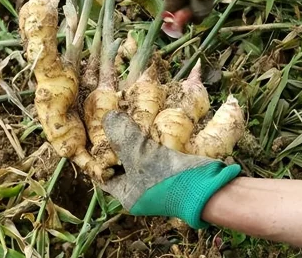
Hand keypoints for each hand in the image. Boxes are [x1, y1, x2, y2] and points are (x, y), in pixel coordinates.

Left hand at [100, 111, 240, 228]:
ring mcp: (157, 175)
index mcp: (127, 192)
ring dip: (136, 131)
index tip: (92, 131)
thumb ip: (122, 138)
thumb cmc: (169, 179)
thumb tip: (108, 118)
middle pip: (122, 158)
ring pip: (140, 149)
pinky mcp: (172, 163)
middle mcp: (140, 185)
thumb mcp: (140, 158)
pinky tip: (149, 114)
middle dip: (117, 137)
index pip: (103, 173)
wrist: (210, 187)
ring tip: (127, 110)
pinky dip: (153, 132)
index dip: (96, 153)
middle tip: (110, 115)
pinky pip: (157, 146)